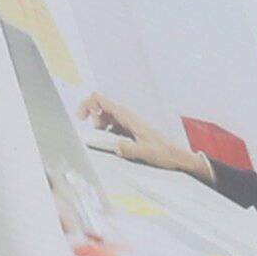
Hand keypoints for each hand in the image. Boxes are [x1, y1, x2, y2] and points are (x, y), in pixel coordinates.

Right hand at [72, 90, 186, 168]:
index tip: (82, 118)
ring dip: (99, 125)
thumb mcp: (144, 152)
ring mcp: (128, 122)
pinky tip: (112, 142)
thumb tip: (114, 146)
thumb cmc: (163, 152)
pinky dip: (107, 131)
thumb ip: (128, 149)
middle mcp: (127, 116)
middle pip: (100, 106)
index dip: (87, 105)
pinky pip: (112, 125)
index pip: (101, 100)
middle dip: (92, 117)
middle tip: (96, 132)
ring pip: (106, 115)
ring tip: (105, 138)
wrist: (175, 155)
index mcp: (128, 117)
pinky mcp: (129, 129)